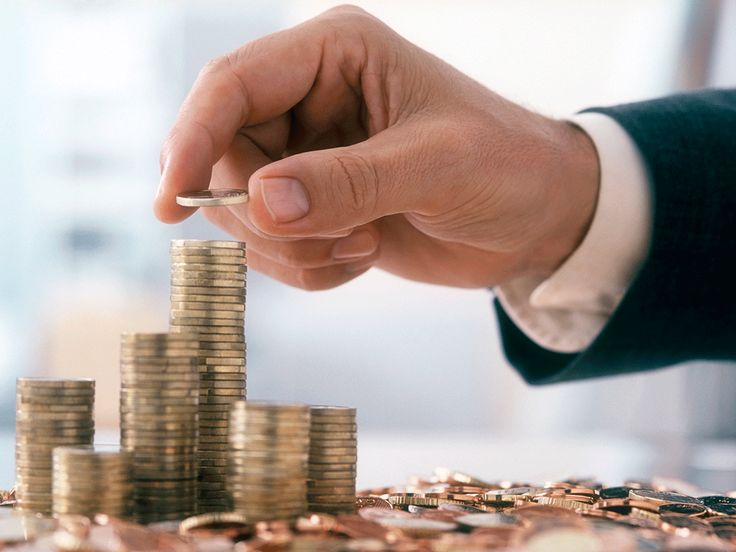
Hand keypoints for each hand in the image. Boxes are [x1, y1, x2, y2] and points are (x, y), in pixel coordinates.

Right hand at [155, 5, 598, 289]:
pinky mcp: (317, 205)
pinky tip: (364, 257)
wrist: (536, 218)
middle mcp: (309, 100)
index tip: (171, 205)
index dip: (192, 141)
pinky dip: (309, 268)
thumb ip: (350, 182)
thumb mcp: (437, 166)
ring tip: (364, 244)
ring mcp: (309, 156)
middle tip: (339, 237)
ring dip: (294, 248)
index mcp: (333, 54)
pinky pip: (273, 246)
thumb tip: (260, 202)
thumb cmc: (506, 167)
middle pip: (226, 157)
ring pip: (244, 211)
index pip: (230, 87)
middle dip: (269, 216)